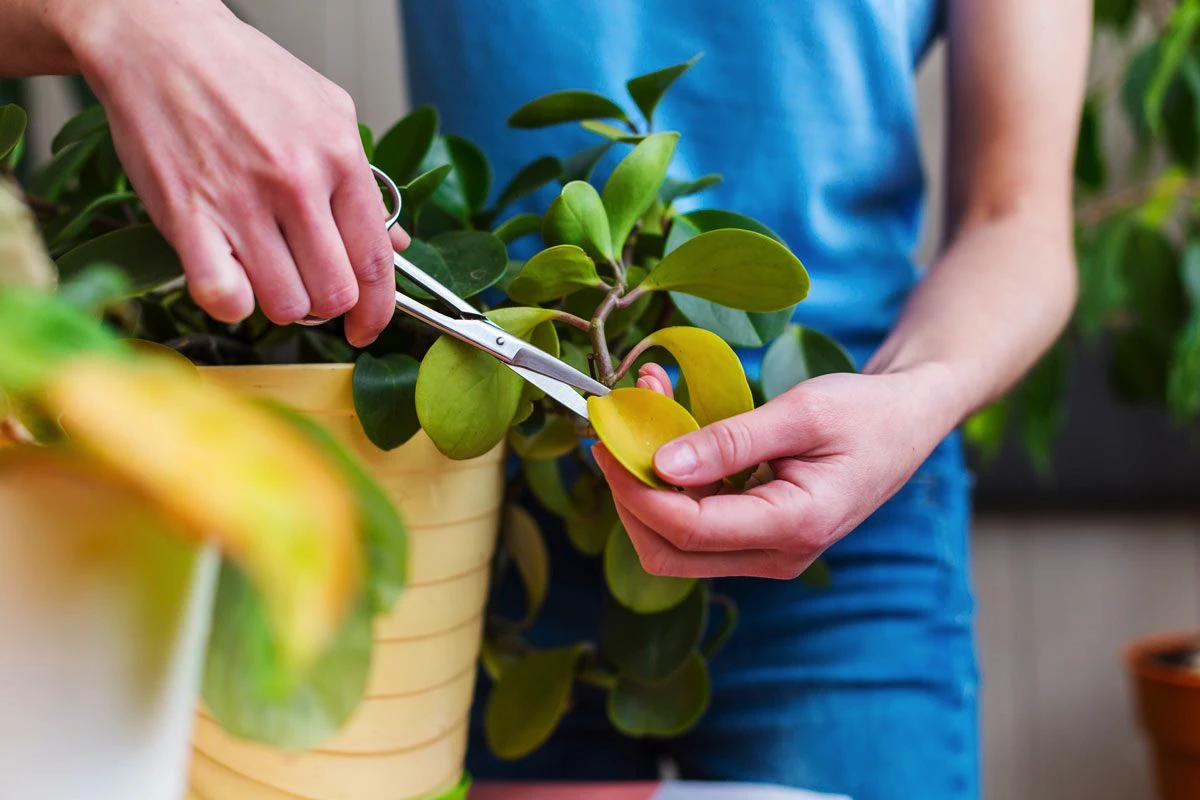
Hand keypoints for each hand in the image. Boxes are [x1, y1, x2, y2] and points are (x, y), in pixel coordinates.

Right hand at [65, 0, 408, 344]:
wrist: (159, 40)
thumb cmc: (243, 75)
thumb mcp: (327, 112)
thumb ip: (364, 184)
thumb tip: (395, 245)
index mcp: (339, 156)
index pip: (376, 261)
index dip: (378, 309)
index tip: (367, 327)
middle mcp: (296, 182)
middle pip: (334, 293)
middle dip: (327, 306)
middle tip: (310, 288)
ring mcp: (241, 202)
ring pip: (286, 304)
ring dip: (280, 304)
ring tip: (267, 273)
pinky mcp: (188, 216)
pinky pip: (224, 298)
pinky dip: (232, 304)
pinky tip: (230, 278)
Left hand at [593, 362, 960, 578]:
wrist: (907, 422)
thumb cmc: (865, 412)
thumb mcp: (801, 412)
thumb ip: (730, 440)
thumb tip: (661, 464)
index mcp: (794, 526)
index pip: (688, 526)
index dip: (635, 486)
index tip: (607, 438)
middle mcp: (777, 556)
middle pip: (669, 553)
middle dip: (629, 497)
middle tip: (612, 436)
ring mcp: (768, 553)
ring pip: (676, 546)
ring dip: (645, 488)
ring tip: (642, 415)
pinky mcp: (758, 538)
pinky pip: (698, 526)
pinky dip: (672, 485)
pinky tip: (667, 433)